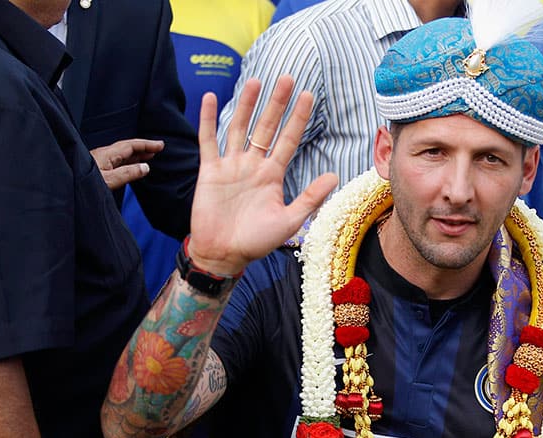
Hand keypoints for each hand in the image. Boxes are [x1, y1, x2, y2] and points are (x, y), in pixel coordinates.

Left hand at [90, 138, 164, 189]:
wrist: (65, 188)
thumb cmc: (84, 185)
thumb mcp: (109, 181)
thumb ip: (128, 173)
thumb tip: (145, 167)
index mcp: (107, 155)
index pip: (131, 146)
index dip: (146, 145)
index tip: (160, 145)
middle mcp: (104, 156)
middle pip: (127, 148)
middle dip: (143, 148)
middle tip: (158, 149)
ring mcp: (100, 162)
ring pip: (122, 155)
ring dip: (137, 155)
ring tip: (149, 156)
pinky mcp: (98, 170)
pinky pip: (118, 162)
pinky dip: (129, 162)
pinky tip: (132, 167)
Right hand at [187, 75, 337, 275]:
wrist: (224, 254)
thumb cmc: (256, 241)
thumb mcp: (289, 221)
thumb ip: (310, 198)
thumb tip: (334, 175)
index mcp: (273, 175)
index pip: (289, 140)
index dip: (298, 118)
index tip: (308, 96)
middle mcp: (253, 165)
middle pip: (266, 127)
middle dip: (276, 104)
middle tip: (287, 78)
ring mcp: (231, 166)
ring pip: (240, 128)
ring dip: (246, 105)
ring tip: (255, 81)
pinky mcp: (210, 171)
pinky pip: (209, 140)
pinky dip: (208, 119)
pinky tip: (212, 97)